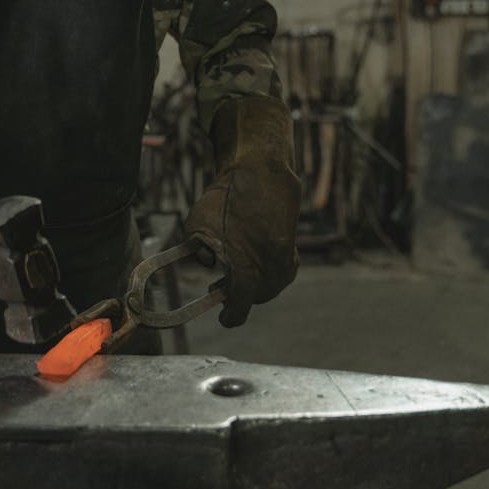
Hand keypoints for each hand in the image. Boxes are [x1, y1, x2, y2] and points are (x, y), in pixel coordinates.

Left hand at [185, 94, 300, 326]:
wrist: (261, 170)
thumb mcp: (197, 225)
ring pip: (272, 284)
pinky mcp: (291, 243)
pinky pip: (283, 268)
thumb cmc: (225, 198)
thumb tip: (209, 263)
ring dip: (255, 284)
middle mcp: (269, 268)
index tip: (223, 317)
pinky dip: (270, 270)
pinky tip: (258, 259)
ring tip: (239, 272)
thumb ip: (199, 251)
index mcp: (246, 270)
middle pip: (257, 296)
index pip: (241, 306)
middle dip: (240, 297)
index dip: (231, 316)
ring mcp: (284, 256)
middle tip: (222, 290)